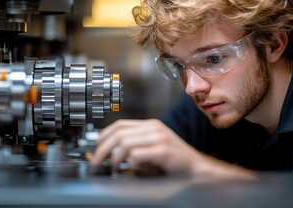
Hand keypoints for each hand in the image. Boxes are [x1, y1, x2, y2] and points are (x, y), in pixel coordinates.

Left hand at [90, 119, 255, 178]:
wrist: (196, 169)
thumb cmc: (175, 161)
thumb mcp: (152, 147)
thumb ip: (136, 144)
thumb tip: (112, 149)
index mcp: (151, 125)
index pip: (120, 124)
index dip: (104, 135)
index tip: (96, 147)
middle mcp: (154, 128)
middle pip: (119, 133)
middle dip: (103, 148)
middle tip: (97, 161)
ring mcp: (159, 138)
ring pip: (124, 143)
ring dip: (115, 158)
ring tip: (115, 168)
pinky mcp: (162, 151)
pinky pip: (136, 155)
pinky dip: (130, 164)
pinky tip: (132, 169)